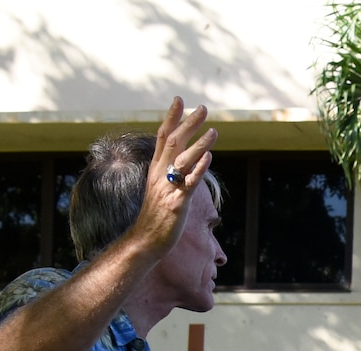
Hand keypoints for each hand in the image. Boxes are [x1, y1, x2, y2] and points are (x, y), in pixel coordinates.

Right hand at [133, 97, 217, 259]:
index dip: (171, 117)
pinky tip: (209, 158)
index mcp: (156, 168)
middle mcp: (160, 174)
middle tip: (203, 108)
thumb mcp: (160, 188)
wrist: (146, 240)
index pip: (162, 136)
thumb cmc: (156, 215)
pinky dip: (198, 169)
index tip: (180, 99)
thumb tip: (183, 159)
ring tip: (214, 130)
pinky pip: (188, 183)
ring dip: (199, 144)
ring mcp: (168, 187)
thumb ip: (169, 172)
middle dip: (188, 123)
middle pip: (173, 142)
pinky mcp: (177, 203)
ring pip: (182, 160)